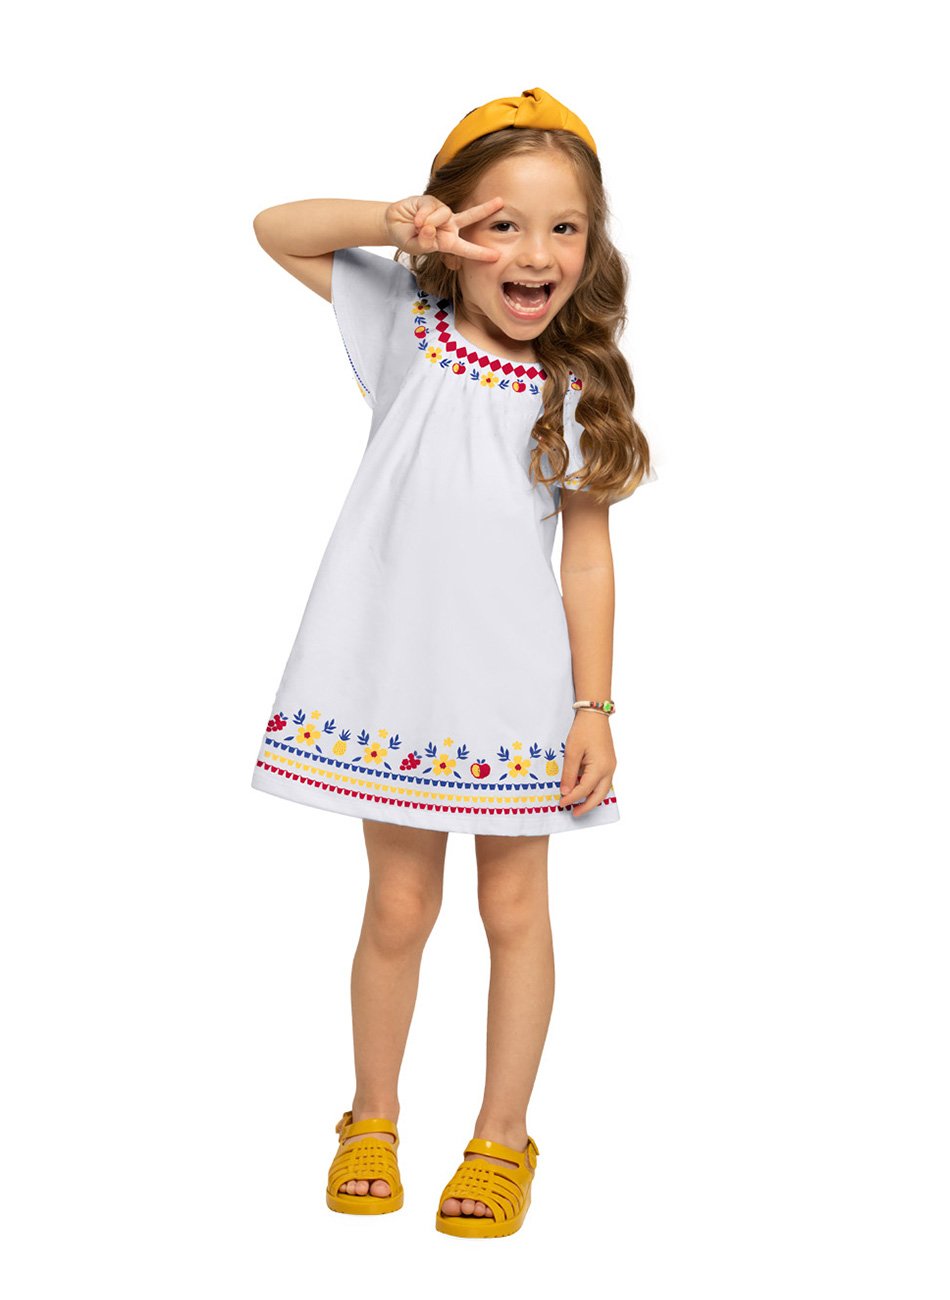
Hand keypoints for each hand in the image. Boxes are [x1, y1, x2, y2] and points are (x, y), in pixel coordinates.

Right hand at [385, 194, 503, 261]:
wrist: (393, 224)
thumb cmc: (407, 238)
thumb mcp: (415, 247)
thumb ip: (424, 243)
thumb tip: (431, 228)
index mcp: (448, 242)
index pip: (467, 249)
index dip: (481, 253)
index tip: (496, 257)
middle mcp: (449, 226)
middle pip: (471, 217)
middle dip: (486, 209)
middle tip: (501, 202)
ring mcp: (441, 212)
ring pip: (444, 215)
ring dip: (429, 222)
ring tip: (417, 226)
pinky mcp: (432, 201)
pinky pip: (431, 207)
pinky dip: (422, 215)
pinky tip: (415, 219)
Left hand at [558, 712, 616, 815]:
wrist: (595, 714)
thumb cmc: (583, 731)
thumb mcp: (572, 752)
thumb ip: (569, 774)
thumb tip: (566, 792)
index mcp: (600, 768)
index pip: (584, 790)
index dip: (572, 798)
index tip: (560, 803)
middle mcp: (609, 770)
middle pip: (599, 795)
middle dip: (586, 806)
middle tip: (574, 813)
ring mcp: (610, 766)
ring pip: (603, 790)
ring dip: (591, 799)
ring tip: (578, 805)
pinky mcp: (608, 762)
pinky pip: (602, 781)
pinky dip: (594, 789)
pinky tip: (583, 790)